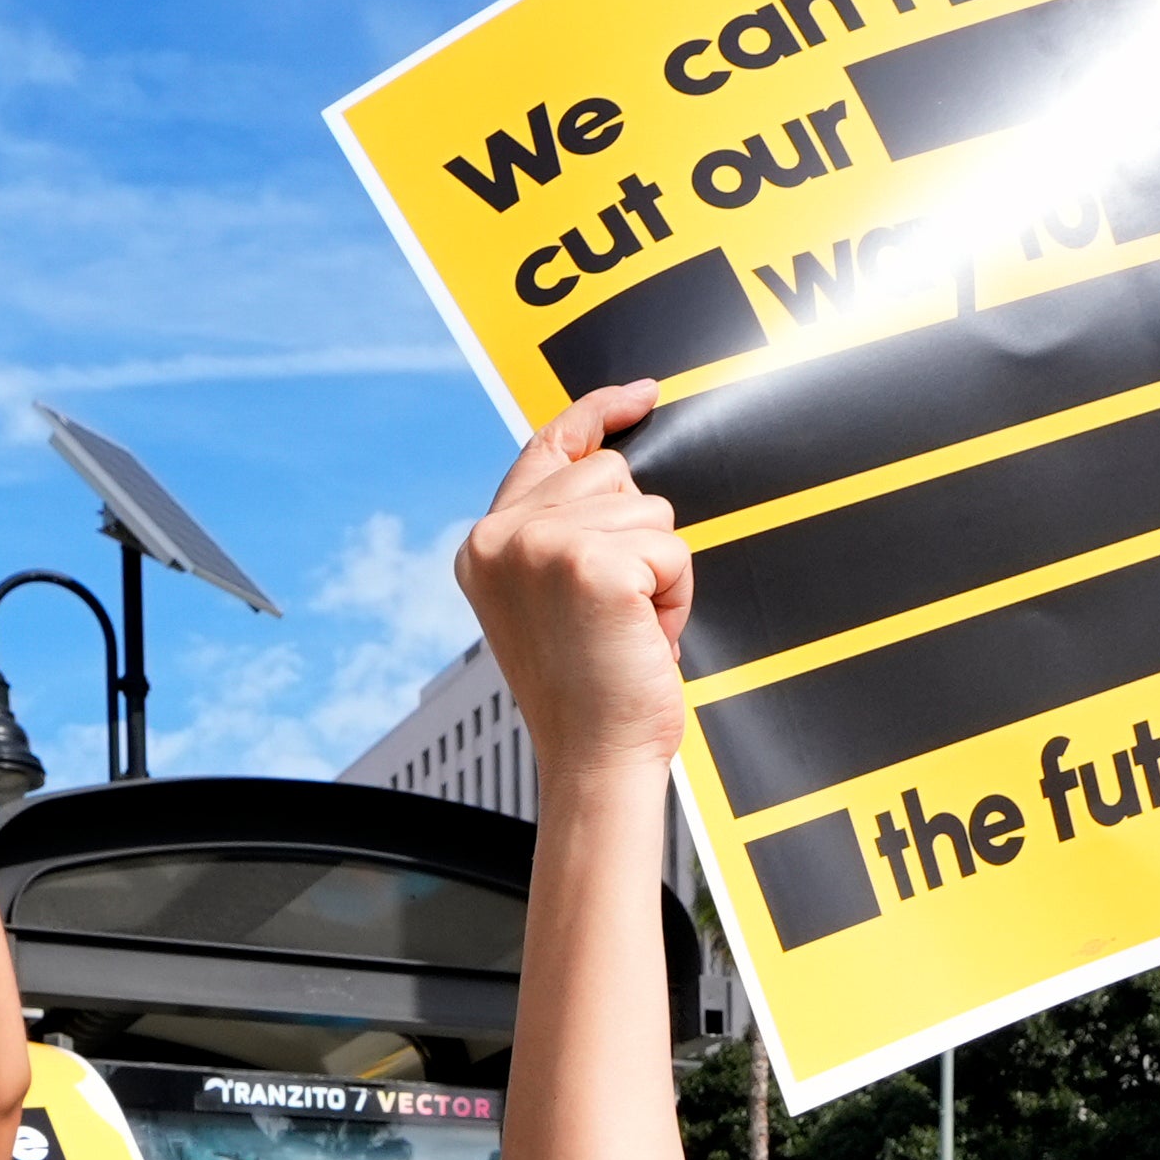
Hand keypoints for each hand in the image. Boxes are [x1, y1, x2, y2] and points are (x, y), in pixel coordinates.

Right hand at [454, 384, 690, 786]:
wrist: (597, 762)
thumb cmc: (588, 697)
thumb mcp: (552, 601)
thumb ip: (558, 533)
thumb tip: (608, 463)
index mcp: (485, 545)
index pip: (548, 445)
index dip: (598, 414)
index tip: (641, 397)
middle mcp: (503, 537)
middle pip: (613, 474)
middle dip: (637, 539)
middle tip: (617, 615)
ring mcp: (543, 545)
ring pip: (649, 511)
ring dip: (658, 573)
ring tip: (627, 632)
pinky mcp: (591, 562)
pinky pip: (670, 548)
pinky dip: (674, 596)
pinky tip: (643, 638)